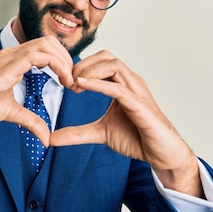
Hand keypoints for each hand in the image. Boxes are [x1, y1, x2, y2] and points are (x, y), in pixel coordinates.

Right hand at [0, 36, 73, 146]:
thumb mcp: (8, 112)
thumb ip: (29, 120)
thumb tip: (46, 137)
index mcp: (14, 61)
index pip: (46, 48)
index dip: (63, 61)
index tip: (70, 82)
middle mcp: (12, 55)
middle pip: (50, 41)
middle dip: (67, 59)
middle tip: (73, 81)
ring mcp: (7, 59)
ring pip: (45, 44)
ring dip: (64, 61)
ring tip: (69, 81)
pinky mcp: (3, 69)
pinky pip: (34, 56)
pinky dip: (54, 65)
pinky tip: (60, 81)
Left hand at [49, 50, 201, 195]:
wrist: (161, 154)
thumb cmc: (137, 138)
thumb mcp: (100, 133)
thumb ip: (77, 133)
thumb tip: (51, 138)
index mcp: (123, 84)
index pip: (102, 61)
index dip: (82, 66)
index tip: (66, 81)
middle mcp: (131, 83)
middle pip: (107, 57)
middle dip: (84, 65)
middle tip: (67, 81)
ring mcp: (137, 92)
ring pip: (114, 66)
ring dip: (90, 71)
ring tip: (74, 84)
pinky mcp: (140, 106)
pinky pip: (119, 89)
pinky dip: (99, 84)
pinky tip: (82, 86)